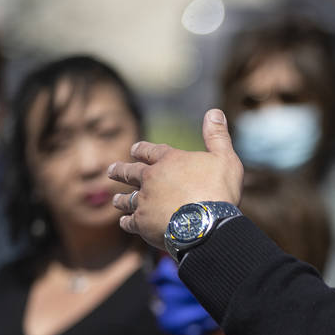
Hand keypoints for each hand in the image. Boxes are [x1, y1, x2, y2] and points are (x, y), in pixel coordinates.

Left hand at [109, 109, 241, 249]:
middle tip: (110, 171)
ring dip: (121, 198)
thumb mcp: (224, 158)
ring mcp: (144, 201)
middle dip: (120, 171)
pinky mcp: (142, 223)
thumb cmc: (218, 190)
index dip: (141, 149)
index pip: (149, 150)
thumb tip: (215, 111)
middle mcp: (151, 178)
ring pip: (127, 198)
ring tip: (116, 199)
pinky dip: (127, 221)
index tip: (133, 149)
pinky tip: (124, 222)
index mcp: (169, 160)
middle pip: (130, 172)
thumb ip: (217, 136)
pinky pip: (130, 222)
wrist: (207, 223)